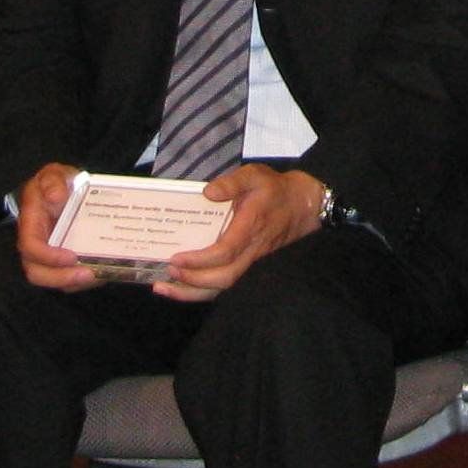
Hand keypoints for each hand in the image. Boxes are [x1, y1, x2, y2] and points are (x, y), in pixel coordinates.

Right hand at [14, 162, 97, 292]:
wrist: (69, 189)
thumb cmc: (58, 183)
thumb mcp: (54, 174)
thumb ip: (52, 181)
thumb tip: (55, 197)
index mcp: (31, 224)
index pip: (30, 247)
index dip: (48, 257)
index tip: (71, 256)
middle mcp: (37, 245)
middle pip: (37, 273)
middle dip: (61, 278)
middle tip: (88, 274)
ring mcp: (49, 256)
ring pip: (54, 280)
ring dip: (75, 283)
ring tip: (98, 276)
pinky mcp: (63, 262)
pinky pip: (69, 279)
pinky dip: (84, 281)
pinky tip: (103, 272)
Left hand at [160, 165, 326, 301]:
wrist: (302, 205)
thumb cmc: (275, 190)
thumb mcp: (255, 175)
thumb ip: (232, 182)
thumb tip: (208, 192)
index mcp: (250, 227)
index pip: (225, 252)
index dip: (200, 260)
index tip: (176, 258)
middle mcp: (251, 250)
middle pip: (224, 278)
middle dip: (193, 280)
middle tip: (168, 270)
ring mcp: (251, 261)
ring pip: (224, 287)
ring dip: (193, 292)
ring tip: (165, 288)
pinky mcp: (248, 265)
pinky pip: (225, 283)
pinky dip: (202, 290)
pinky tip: (182, 287)